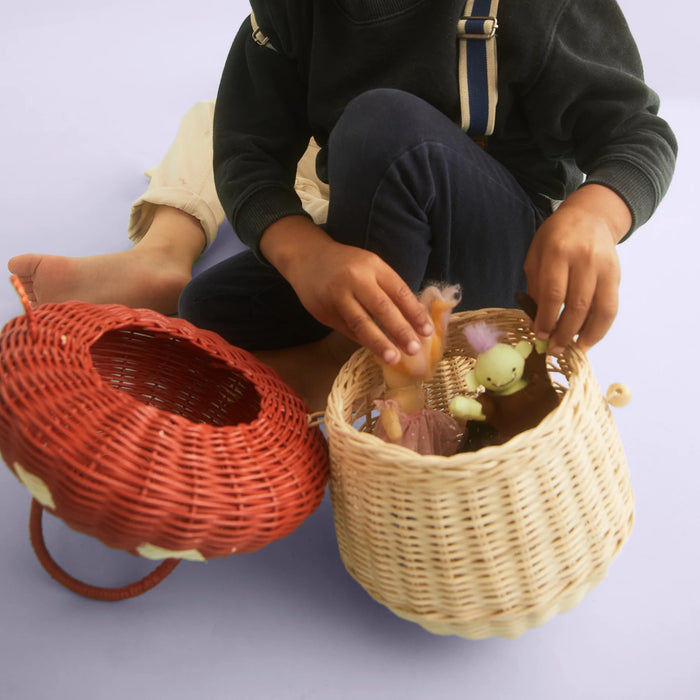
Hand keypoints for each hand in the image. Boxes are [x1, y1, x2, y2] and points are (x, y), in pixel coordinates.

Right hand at [260, 216, 433, 363]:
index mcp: (372, 265)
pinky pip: (346, 329)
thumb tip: (415, 319)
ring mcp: (336, 296)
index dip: (414, 312)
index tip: (428, 331)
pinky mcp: (323, 311)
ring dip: (379, 342)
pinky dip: (362, 341)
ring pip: (361, 322)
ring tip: (393, 358)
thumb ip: (390, 289)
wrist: (306, 257)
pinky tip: (375, 350)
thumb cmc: (347, 264)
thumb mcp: (371, 266)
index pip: (398, 291)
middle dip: (400, 330)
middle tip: (415, 349)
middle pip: (381, 307)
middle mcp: (354, 279)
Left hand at [524, 185, 629, 353]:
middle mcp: (584, 259)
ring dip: (586, 336)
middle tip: (554, 349)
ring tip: (572, 350)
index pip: (553, 294)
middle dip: (564, 332)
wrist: (590, 216)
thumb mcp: (536, 255)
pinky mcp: (616, 276)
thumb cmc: (555, 238)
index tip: (539, 335)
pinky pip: (611, 308)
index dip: (546, 319)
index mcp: (558, 252)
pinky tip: (588, 339)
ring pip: (599, 310)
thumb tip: (538, 320)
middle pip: (577, 305)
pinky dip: (600, 328)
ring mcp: (604, 267)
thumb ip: (536, 285)